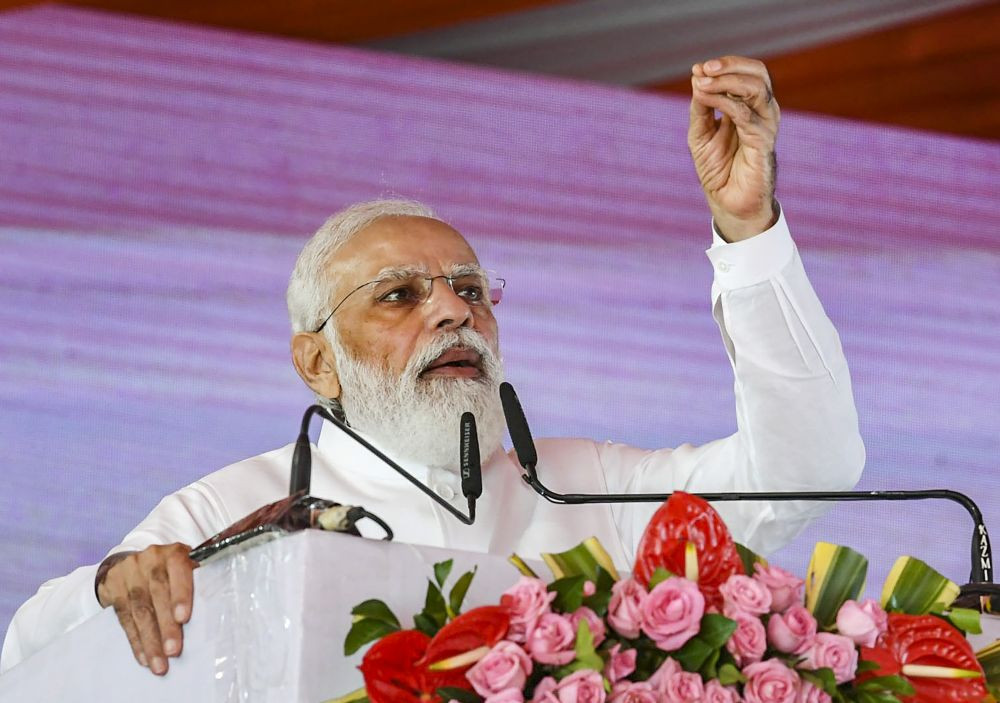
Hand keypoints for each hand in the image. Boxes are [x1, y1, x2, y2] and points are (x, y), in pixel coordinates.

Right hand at [96, 543, 196, 674]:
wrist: (132, 562)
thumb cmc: (171, 570)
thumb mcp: (186, 567)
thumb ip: (198, 582)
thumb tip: (217, 611)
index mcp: (173, 553)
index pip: (177, 570)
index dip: (180, 595)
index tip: (183, 619)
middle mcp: (149, 560)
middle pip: (157, 594)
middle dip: (165, 626)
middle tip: (173, 651)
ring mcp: (128, 574)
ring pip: (139, 610)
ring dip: (150, 640)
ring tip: (159, 664)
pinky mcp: (112, 589)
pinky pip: (124, 619)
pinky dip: (135, 641)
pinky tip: (144, 658)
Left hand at [688, 56, 779, 240]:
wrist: (727, 202)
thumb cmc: (718, 168)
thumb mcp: (700, 133)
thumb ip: (701, 107)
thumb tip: (697, 78)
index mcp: (752, 106)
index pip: (747, 73)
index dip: (724, 66)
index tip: (697, 69)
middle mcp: (763, 112)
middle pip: (758, 74)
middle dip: (730, 66)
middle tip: (704, 69)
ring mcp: (766, 126)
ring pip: (757, 89)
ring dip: (726, 81)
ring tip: (703, 83)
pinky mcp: (763, 143)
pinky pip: (746, 115)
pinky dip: (725, 103)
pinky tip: (707, 99)